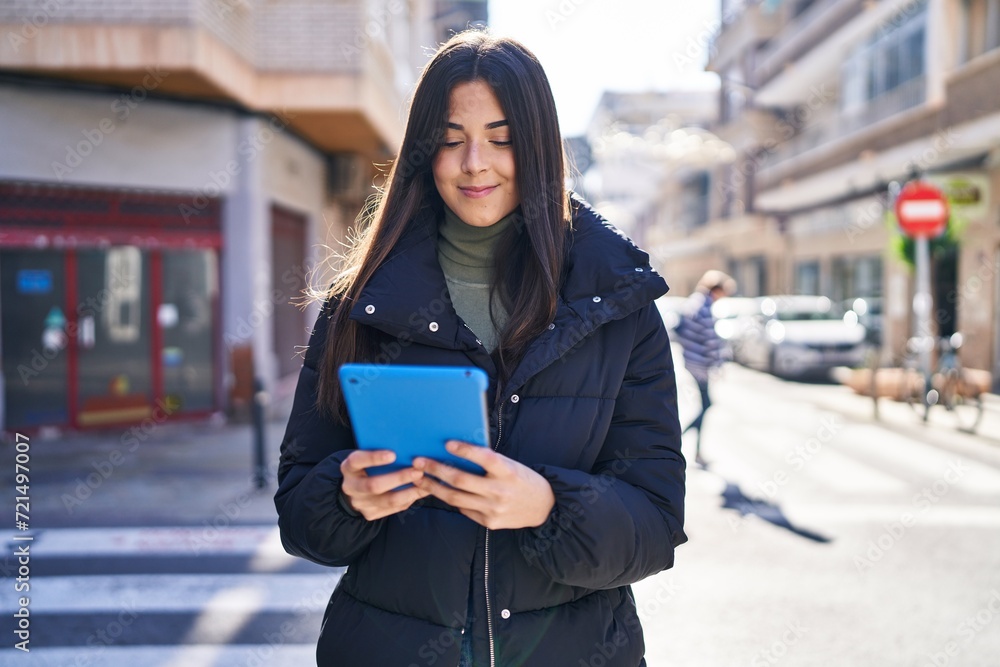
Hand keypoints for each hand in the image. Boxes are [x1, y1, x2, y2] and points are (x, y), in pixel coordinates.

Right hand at [340, 450, 429, 520]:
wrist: (355, 489)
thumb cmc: (367, 466)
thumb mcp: (366, 456)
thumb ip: (380, 450)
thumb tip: (408, 444)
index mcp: (349, 467)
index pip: (357, 461)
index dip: (374, 458)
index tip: (393, 454)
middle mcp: (351, 487)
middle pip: (374, 486)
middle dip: (399, 479)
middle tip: (418, 471)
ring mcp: (361, 503)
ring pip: (388, 501)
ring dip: (410, 492)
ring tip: (426, 483)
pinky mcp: (371, 514)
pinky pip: (394, 508)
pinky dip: (409, 499)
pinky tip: (422, 491)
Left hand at [412, 441, 554, 529]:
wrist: (544, 507)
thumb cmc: (523, 480)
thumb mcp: (511, 465)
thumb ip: (489, 462)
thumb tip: (456, 453)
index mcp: (507, 471)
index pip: (483, 457)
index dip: (464, 450)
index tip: (446, 443)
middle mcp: (499, 490)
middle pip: (460, 480)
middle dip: (435, 470)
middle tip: (418, 462)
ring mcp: (493, 509)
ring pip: (455, 497)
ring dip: (434, 487)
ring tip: (420, 479)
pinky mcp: (489, 522)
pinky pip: (463, 509)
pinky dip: (450, 499)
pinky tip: (439, 492)